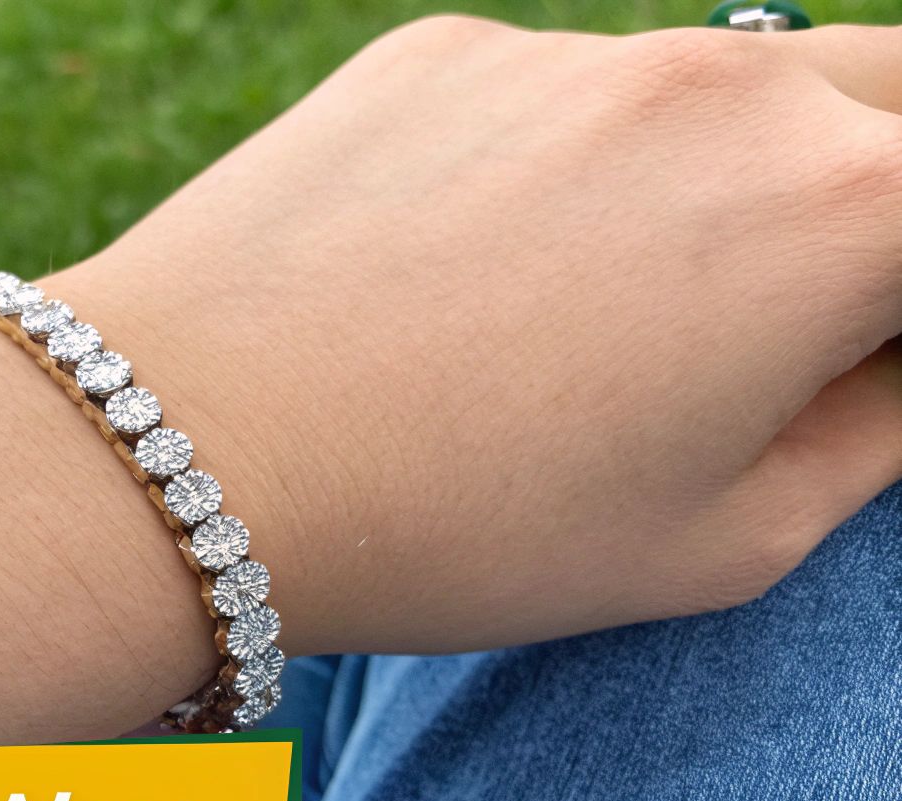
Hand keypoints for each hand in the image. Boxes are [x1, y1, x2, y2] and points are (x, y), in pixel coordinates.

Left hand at [0, 19, 901, 746]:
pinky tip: (463, 273)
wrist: (180, 452)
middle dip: (870, 197)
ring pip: (720, 85)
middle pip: (884, 100)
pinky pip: (564, 90)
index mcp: (843, 209)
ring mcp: (573, 50)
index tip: (856, 360)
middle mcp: (726, 84)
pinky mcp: (445, 45)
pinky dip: (568, 161)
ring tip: (595, 314)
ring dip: (720, 172)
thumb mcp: (723, 539)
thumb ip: (878, 426)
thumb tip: (895, 355)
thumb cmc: (457, 531)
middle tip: (779, 315)